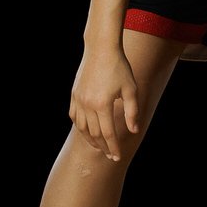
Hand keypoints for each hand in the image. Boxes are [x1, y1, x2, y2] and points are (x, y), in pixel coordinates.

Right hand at [69, 44, 140, 161]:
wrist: (101, 49)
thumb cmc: (119, 68)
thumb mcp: (131, 89)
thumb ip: (132, 112)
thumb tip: (133, 131)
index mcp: (103, 104)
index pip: (108, 133)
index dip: (113, 147)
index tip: (117, 157)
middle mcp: (88, 105)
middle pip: (95, 134)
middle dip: (103, 147)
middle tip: (111, 155)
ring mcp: (78, 100)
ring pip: (82, 128)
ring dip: (91, 140)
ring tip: (100, 146)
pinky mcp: (74, 95)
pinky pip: (74, 117)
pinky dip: (80, 127)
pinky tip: (87, 130)